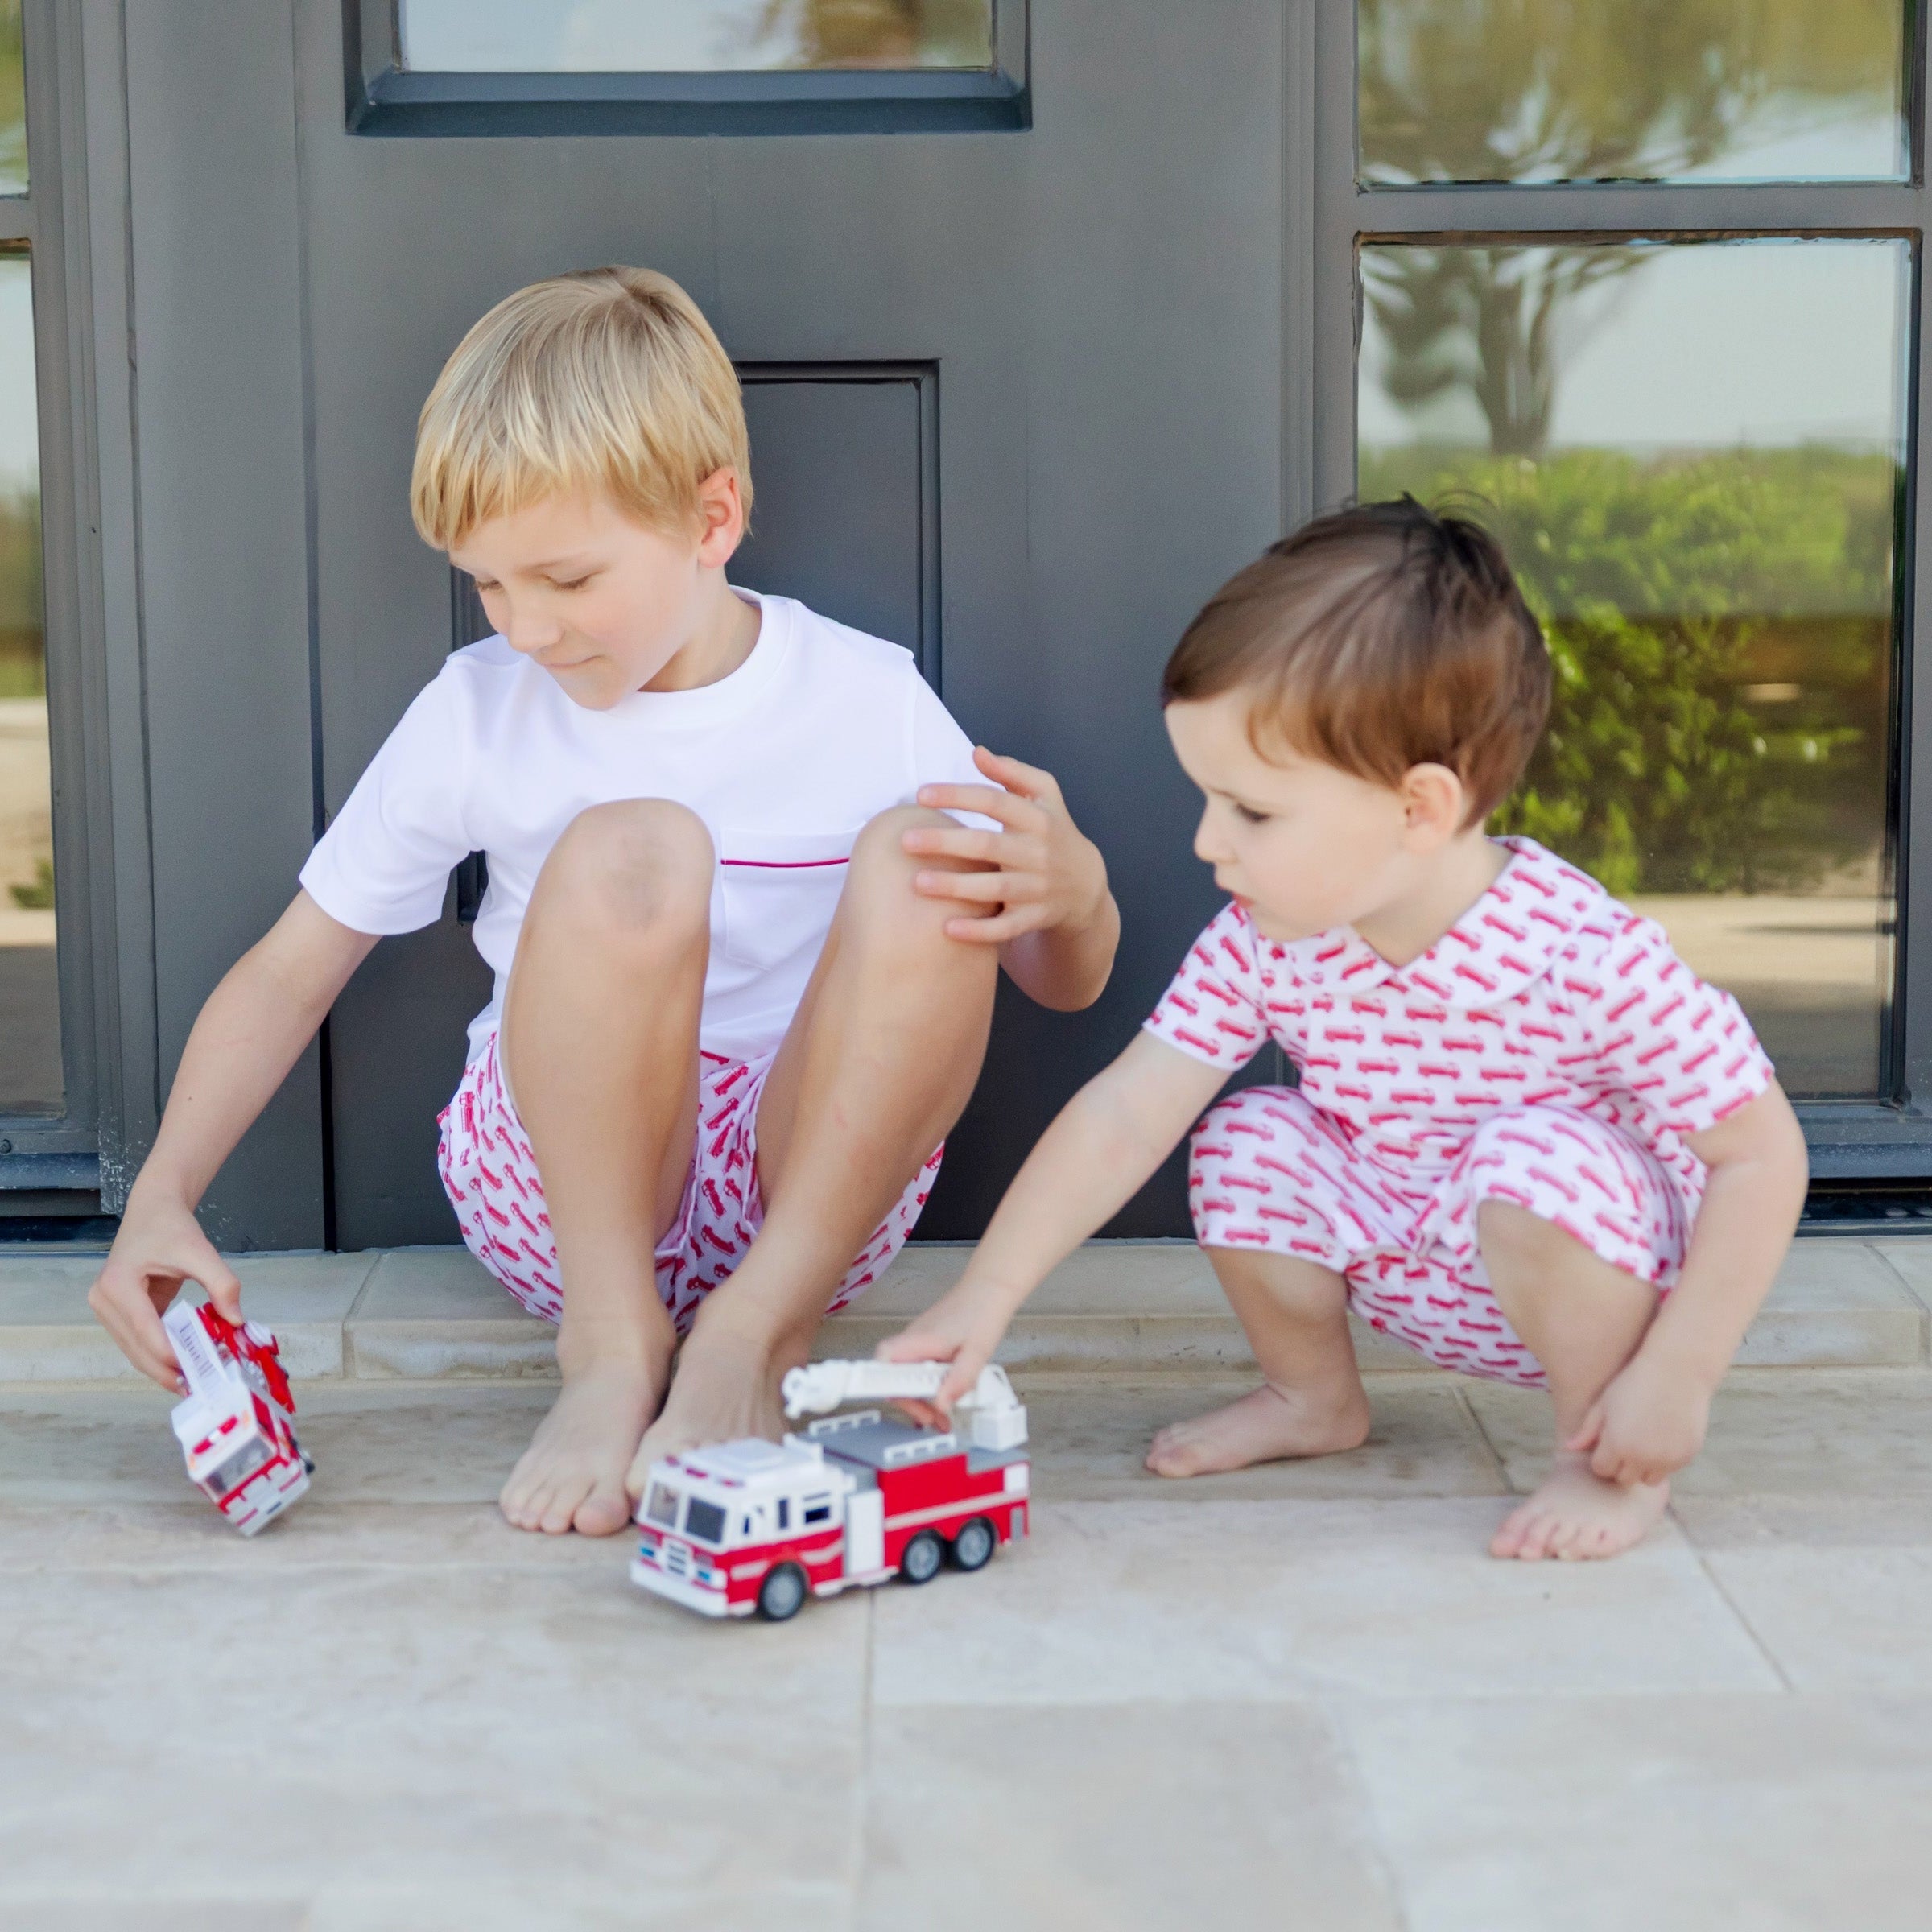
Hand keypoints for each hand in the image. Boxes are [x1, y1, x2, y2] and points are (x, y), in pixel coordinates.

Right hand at [87, 1185, 242, 1391]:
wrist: (154, 1210)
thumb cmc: (172, 1227)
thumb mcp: (201, 1251)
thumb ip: (222, 1284)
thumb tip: (236, 1321)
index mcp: (118, 1284)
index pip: (145, 1329)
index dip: (169, 1354)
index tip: (196, 1372)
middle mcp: (104, 1300)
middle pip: (135, 1348)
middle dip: (166, 1370)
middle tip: (197, 1388)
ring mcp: (107, 1309)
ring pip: (135, 1350)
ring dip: (162, 1367)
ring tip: (193, 1382)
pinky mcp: (118, 1313)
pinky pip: (140, 1340)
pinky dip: (160, 1353)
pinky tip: (184, 1364)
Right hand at [874, 1278, 1015, 1427]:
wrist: (990, 1287)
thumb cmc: (982, 1311)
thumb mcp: (977, 1353)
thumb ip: (959, 1380)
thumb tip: (941, 1405)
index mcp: (918, 1340)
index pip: (884, 1368)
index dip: (895, 1393)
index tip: (916, 1409)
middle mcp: (912, 1340)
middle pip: (892, 1379)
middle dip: (912, 1404)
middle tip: (933, 1420)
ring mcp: (917, 1342)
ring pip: (904, 1376)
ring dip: (919, 1399)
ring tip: (941, 1417)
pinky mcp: (925, 1344)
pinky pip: (916, 1370)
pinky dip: (926, 1387)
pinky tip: (942, 1396)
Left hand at [906, 746, 1109, 945]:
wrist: (1086, 885)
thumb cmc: (1053, 831)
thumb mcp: (1045, 796)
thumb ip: (1012, 772)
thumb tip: (977, 753)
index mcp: (1037, 818)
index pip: (994, 801)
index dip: (958, 796)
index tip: (921, 795)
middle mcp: (1038, 852)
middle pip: (988, 845)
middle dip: (947, 842)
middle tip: (906, 841)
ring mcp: (1037, 888)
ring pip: (995, 888)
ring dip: (956, 887)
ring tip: (917, 882)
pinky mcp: (1034, 918)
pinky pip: (1006, 927)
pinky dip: (980, 931)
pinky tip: (947, 929)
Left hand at [1567, 1348, 1712, 1486]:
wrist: (1677, 1371)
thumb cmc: (1634, 1383)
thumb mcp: (1604, 1404)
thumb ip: (1587, 1430)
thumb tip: (1569, 1448)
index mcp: (1619, 1445)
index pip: (1602, 1470)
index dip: (1602, 1459)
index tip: (1606, 1445)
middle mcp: (1644, 1458)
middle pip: (1624, 1480)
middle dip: (1621, 1466)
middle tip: (1625, 1444)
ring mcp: (1668, 1459)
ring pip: (1649, 1480)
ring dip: (1643, 1468)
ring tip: (1643, 1444)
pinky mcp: (1687, 1456)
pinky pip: (1670, 1469)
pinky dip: (1664, 1461)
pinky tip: (1662, 1437)